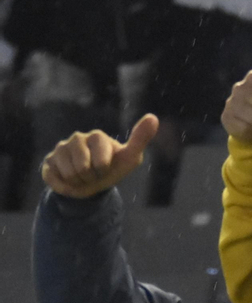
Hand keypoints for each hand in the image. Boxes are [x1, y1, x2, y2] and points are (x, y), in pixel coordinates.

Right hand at [39, 114, 157, 197]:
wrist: (93, 183)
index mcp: (97, 136)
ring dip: (78, 181)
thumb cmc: (114, 168)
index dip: (104, 169)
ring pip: (69, 174)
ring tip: (83, 176)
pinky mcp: (48, 160)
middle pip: (83, 168)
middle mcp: (77, 138)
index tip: (107, 167)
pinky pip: (55, 179)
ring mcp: (61, 148)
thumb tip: (153, 117)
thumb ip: (140, 139)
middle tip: (95, 173)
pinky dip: (64, 185)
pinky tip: (69, 179)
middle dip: (91, 177)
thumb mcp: (130, 158)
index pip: (100, 161)